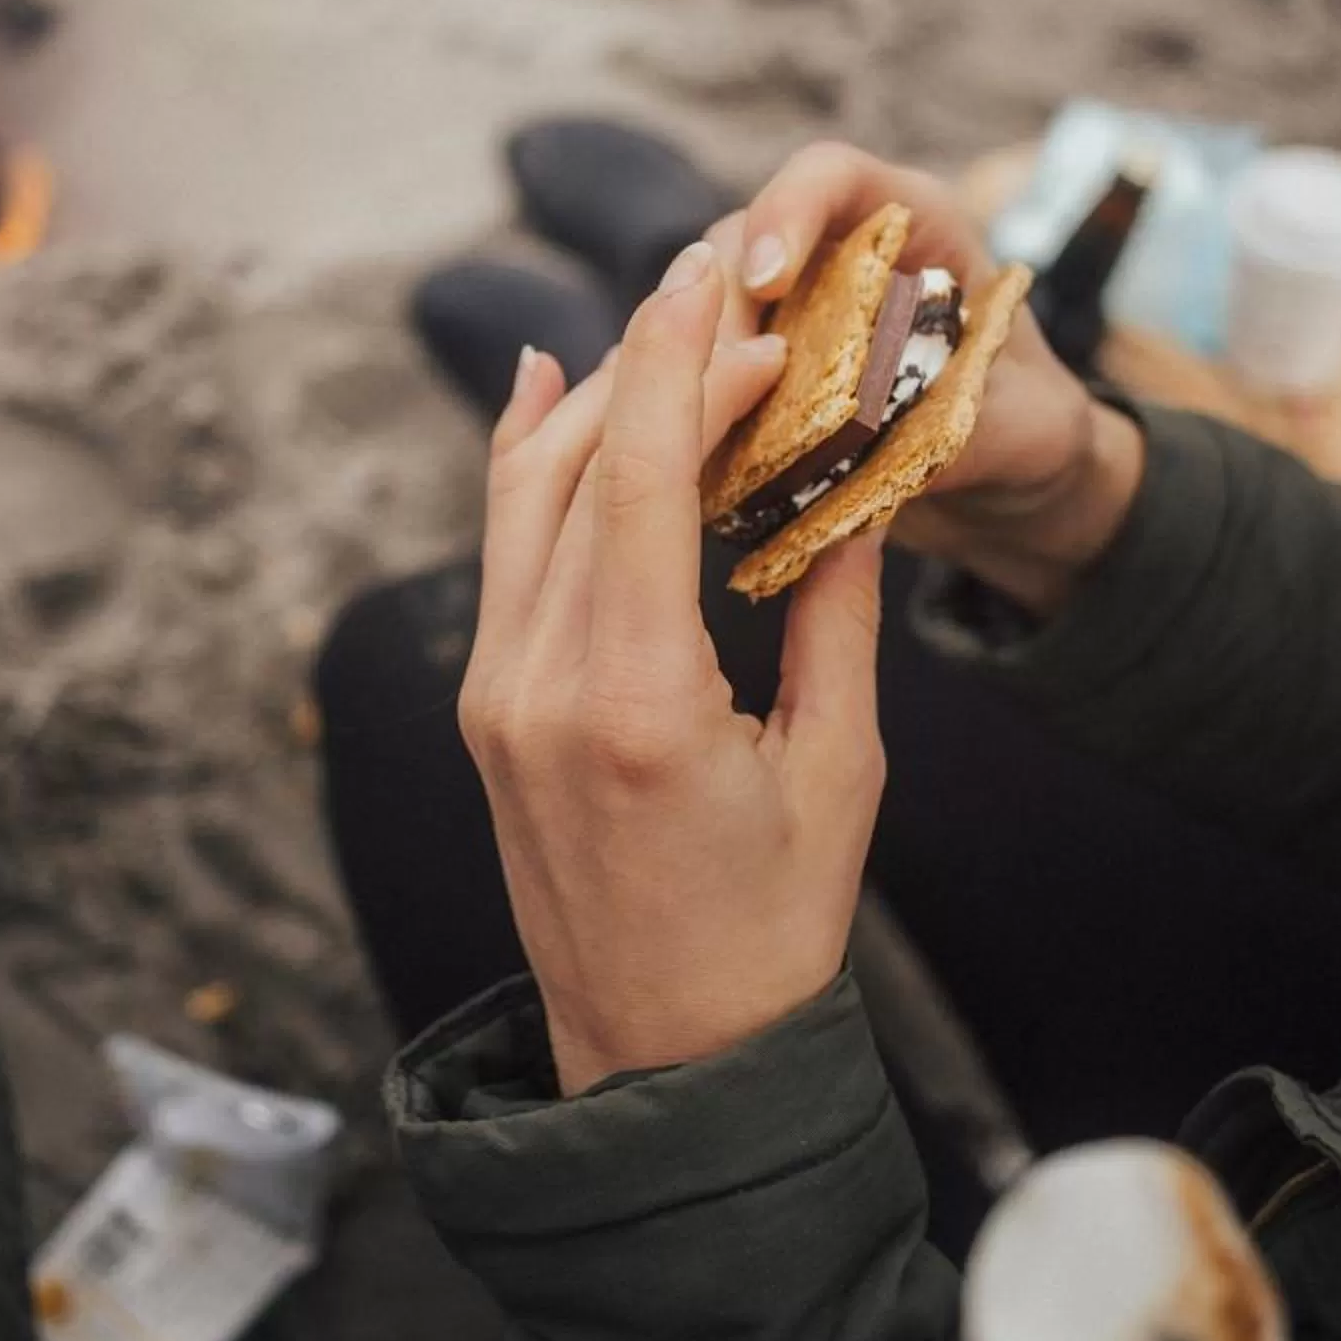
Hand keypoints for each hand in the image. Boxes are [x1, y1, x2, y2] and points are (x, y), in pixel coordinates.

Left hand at [460, 241, 882, 1094]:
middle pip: (570, 462)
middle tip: (723, 284)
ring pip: (523, 495)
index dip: (682, 359)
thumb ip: (840, 615)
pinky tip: (554, 389)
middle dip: (647, 357)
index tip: (726, 277)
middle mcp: (535, 682)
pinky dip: (532, 462)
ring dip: (594, 398)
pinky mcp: (485, 708)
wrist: (663, 1062)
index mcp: (632, 699)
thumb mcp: (839, 769)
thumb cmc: (771, 932)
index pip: (638, 473)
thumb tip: (855, 487)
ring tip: (671, 324)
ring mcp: (492, 695)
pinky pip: (502, 551)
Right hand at [702, 140, 1145, 612]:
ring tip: (702, 445)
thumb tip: (883, 450)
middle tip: (717, 392)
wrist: (1014, 486)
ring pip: (698, 319)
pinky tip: (691, 471)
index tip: (769, 278)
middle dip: (718, 316)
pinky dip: (688, 422)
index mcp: (910, 225)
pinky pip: (696, 384)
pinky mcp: (757, 382)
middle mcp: (832, 258)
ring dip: (692, 378)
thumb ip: (963, 425)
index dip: (789, 211)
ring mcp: (785, 318)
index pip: (831, 178)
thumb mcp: (1026, 427)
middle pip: (738, 249)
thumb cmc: (1033, 431)